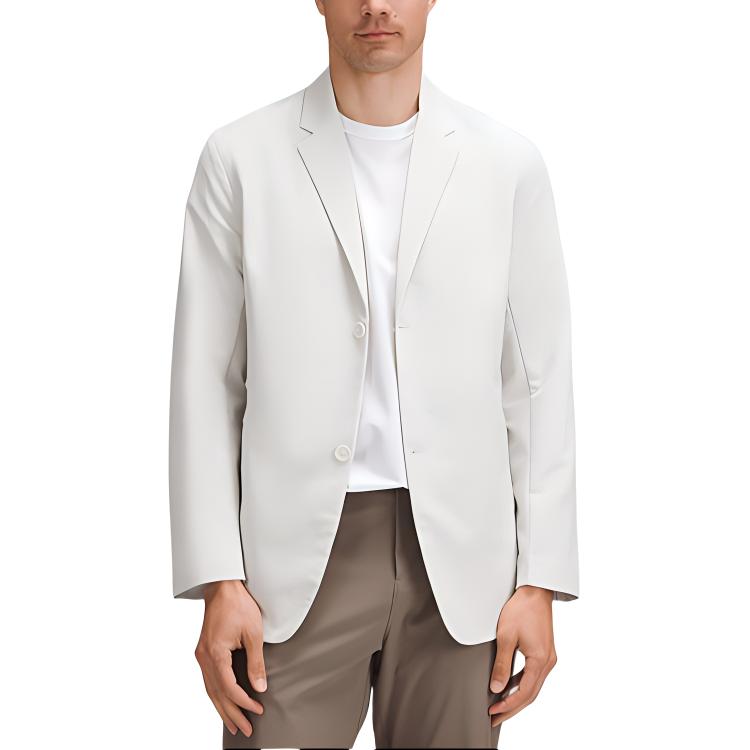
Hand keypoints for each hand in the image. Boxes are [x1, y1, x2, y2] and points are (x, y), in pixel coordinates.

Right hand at [194, 580, 266, 737]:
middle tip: (245, 730)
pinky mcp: (203, 651)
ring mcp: (201, 655)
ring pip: (210, 690)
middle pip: (217, 694)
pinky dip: (216, 694)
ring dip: (222, 708)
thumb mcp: (253, 632)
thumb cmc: (238, 605)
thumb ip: (256, 662)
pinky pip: (208, 680)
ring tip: (234, 725)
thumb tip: (260, 686)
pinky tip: (223, 703)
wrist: (222, 586)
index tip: (258, 709)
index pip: (229, 687)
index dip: (244, 702)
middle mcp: (204, 657)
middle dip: (232, 714)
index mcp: (215, 653)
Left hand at [488, 585, 556, 727]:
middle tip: (495, 718)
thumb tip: (496, 687)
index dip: (508, 705)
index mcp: (540, 660)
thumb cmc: (521, 609)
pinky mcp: (544, 652)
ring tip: (500, 706)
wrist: (535, 591)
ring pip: (533, 686)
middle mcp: (548, 662)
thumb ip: (502, 664)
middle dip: (512, 708)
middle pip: (530, 694)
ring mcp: (548, 658)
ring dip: (517, 697)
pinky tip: (509, 687)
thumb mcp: (506, 636)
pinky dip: (521, 684)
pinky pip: (533, 675)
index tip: (493, 712)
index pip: (524, 693)